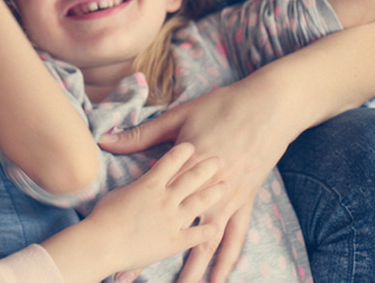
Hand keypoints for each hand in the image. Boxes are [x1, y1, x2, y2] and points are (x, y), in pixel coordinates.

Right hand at [47, 143, 222, 282]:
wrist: (104, 244)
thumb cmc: (103, 215)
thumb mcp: (114, 188)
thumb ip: (128, 179)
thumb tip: (117, 153)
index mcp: (150, 184)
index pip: (171, 161)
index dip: (182, 151)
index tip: (191, 145)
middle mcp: (166, 199)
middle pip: (192, 178)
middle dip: (207, 167)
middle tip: (221, 158)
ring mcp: (173, 220)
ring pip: (199, 203)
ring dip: (214, 194)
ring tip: (226, 186)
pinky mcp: (175, 241)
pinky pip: (197, 235)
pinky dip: (208, 231)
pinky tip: (217, 228)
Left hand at [98, 80, 291, 282]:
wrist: (268, 107)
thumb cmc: (221, 108)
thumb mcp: (178, 117)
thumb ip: (142, 134)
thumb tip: (106, 139)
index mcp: (185, 169)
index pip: (151, 203)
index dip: (130, 226)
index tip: (111, 245)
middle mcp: (207, 190)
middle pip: (176, 229)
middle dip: (153, 254)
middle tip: (132, 277)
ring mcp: (229, 198)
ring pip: (207, 241)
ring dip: (194, 266)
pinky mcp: (246, 200)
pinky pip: (237, 235)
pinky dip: (228, 257)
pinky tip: (221, 276)